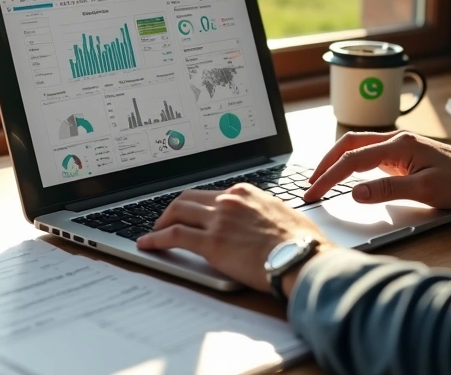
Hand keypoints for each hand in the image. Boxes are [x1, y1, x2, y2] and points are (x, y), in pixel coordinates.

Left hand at [137, 185, 332, 292]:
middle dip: (172, 210)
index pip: (209, 194)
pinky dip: (155, 238)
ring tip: (153, 233)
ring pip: (176, 213)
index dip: (194, 204)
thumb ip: (261, 212)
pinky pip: (173, 236)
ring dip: (160, 222)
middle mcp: (228, 201)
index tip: (189, 212)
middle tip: (165, 221)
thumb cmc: (301, 242)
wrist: (303, 257)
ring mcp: (218, 220)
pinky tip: (147, 243)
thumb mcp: (281, 214)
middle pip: (187, 199)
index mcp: (245, 192)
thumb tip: (256, 221)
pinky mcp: (211, 243)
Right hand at [304, 131, 450, 208]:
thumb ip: (387, 190)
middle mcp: (396, 141)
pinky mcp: (404, 156)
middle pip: (349, 145)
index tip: (313, 193)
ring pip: (358, 148)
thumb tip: (353, 193)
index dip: (329, 177)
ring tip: (321, 180)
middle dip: (325, 163)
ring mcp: (400, 148)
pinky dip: (352, 165)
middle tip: (310, 184)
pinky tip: (347, 177)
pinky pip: (370, 156)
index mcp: (399, 145)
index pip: (352, 160)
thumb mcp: (425, 190)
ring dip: (337, 162)